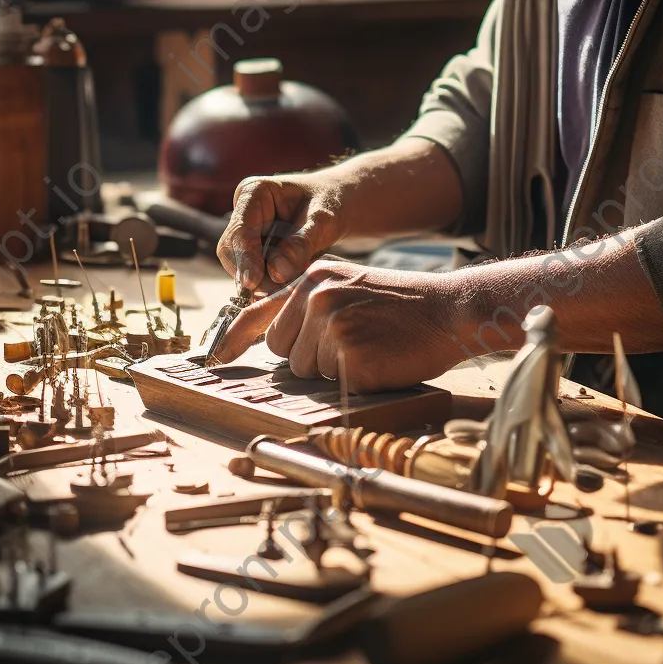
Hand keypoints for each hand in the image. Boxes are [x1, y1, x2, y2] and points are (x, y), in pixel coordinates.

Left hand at [213, 259, 467, 391]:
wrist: (448, 309)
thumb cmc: (403, 304)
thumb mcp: (349, 286)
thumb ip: (309, 304)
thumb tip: (274, 340)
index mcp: (312, 278)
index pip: (258, 314)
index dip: (233, 342)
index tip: (214, 362)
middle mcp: (315, 298)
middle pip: (284, 352)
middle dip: (310, 357)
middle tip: (352, 342)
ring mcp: (332, 326)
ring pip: (309, 372)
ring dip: (336, 370)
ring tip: (371, 346)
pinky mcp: (351, 355)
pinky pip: (336, 385)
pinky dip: (358, 380)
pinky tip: (380, 359)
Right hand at [216, 174, 348, 292]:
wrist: (338, 205)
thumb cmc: (330, 203)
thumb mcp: (322, 220)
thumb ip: (301, 243)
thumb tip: (277, 272)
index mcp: (254, 192)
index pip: (241, 229)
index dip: (245, 257)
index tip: (253, 282)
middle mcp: (243, 212)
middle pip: (232, 250)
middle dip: (253, 274)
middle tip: (280, 293)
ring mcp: (246, 234)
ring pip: (240, 266)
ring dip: (262, 283)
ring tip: (291, 288)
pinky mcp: (254, 252)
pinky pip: (253, 274)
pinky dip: (269, 284)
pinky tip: (288, 288)